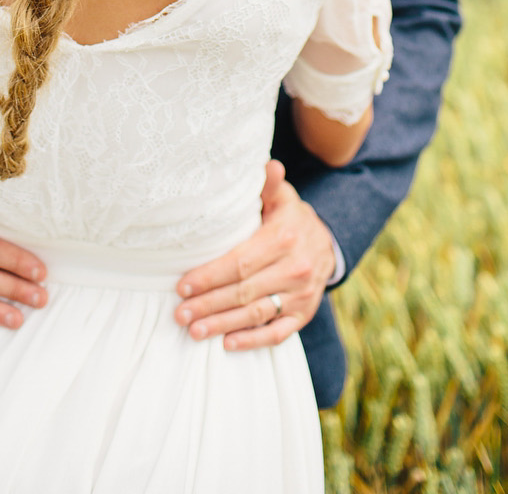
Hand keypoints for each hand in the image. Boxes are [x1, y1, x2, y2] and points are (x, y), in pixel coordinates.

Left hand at [174, 160, 335, 350]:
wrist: (327, 244)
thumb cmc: (290, 218)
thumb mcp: (281, 197)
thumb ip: (268, 183)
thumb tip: (266, 164)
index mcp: (284, 238)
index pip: (240, 262)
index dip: (210, 275)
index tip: (182, 286)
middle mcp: (295, 269)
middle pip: (244, 291)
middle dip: (208, 304)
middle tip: (179, 314)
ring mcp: (301, 295)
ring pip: (257, 314)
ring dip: (223, 325)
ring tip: (193, 330)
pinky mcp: (304, 315)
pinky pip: (277, 333)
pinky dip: (252, 341)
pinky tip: (227, 344)